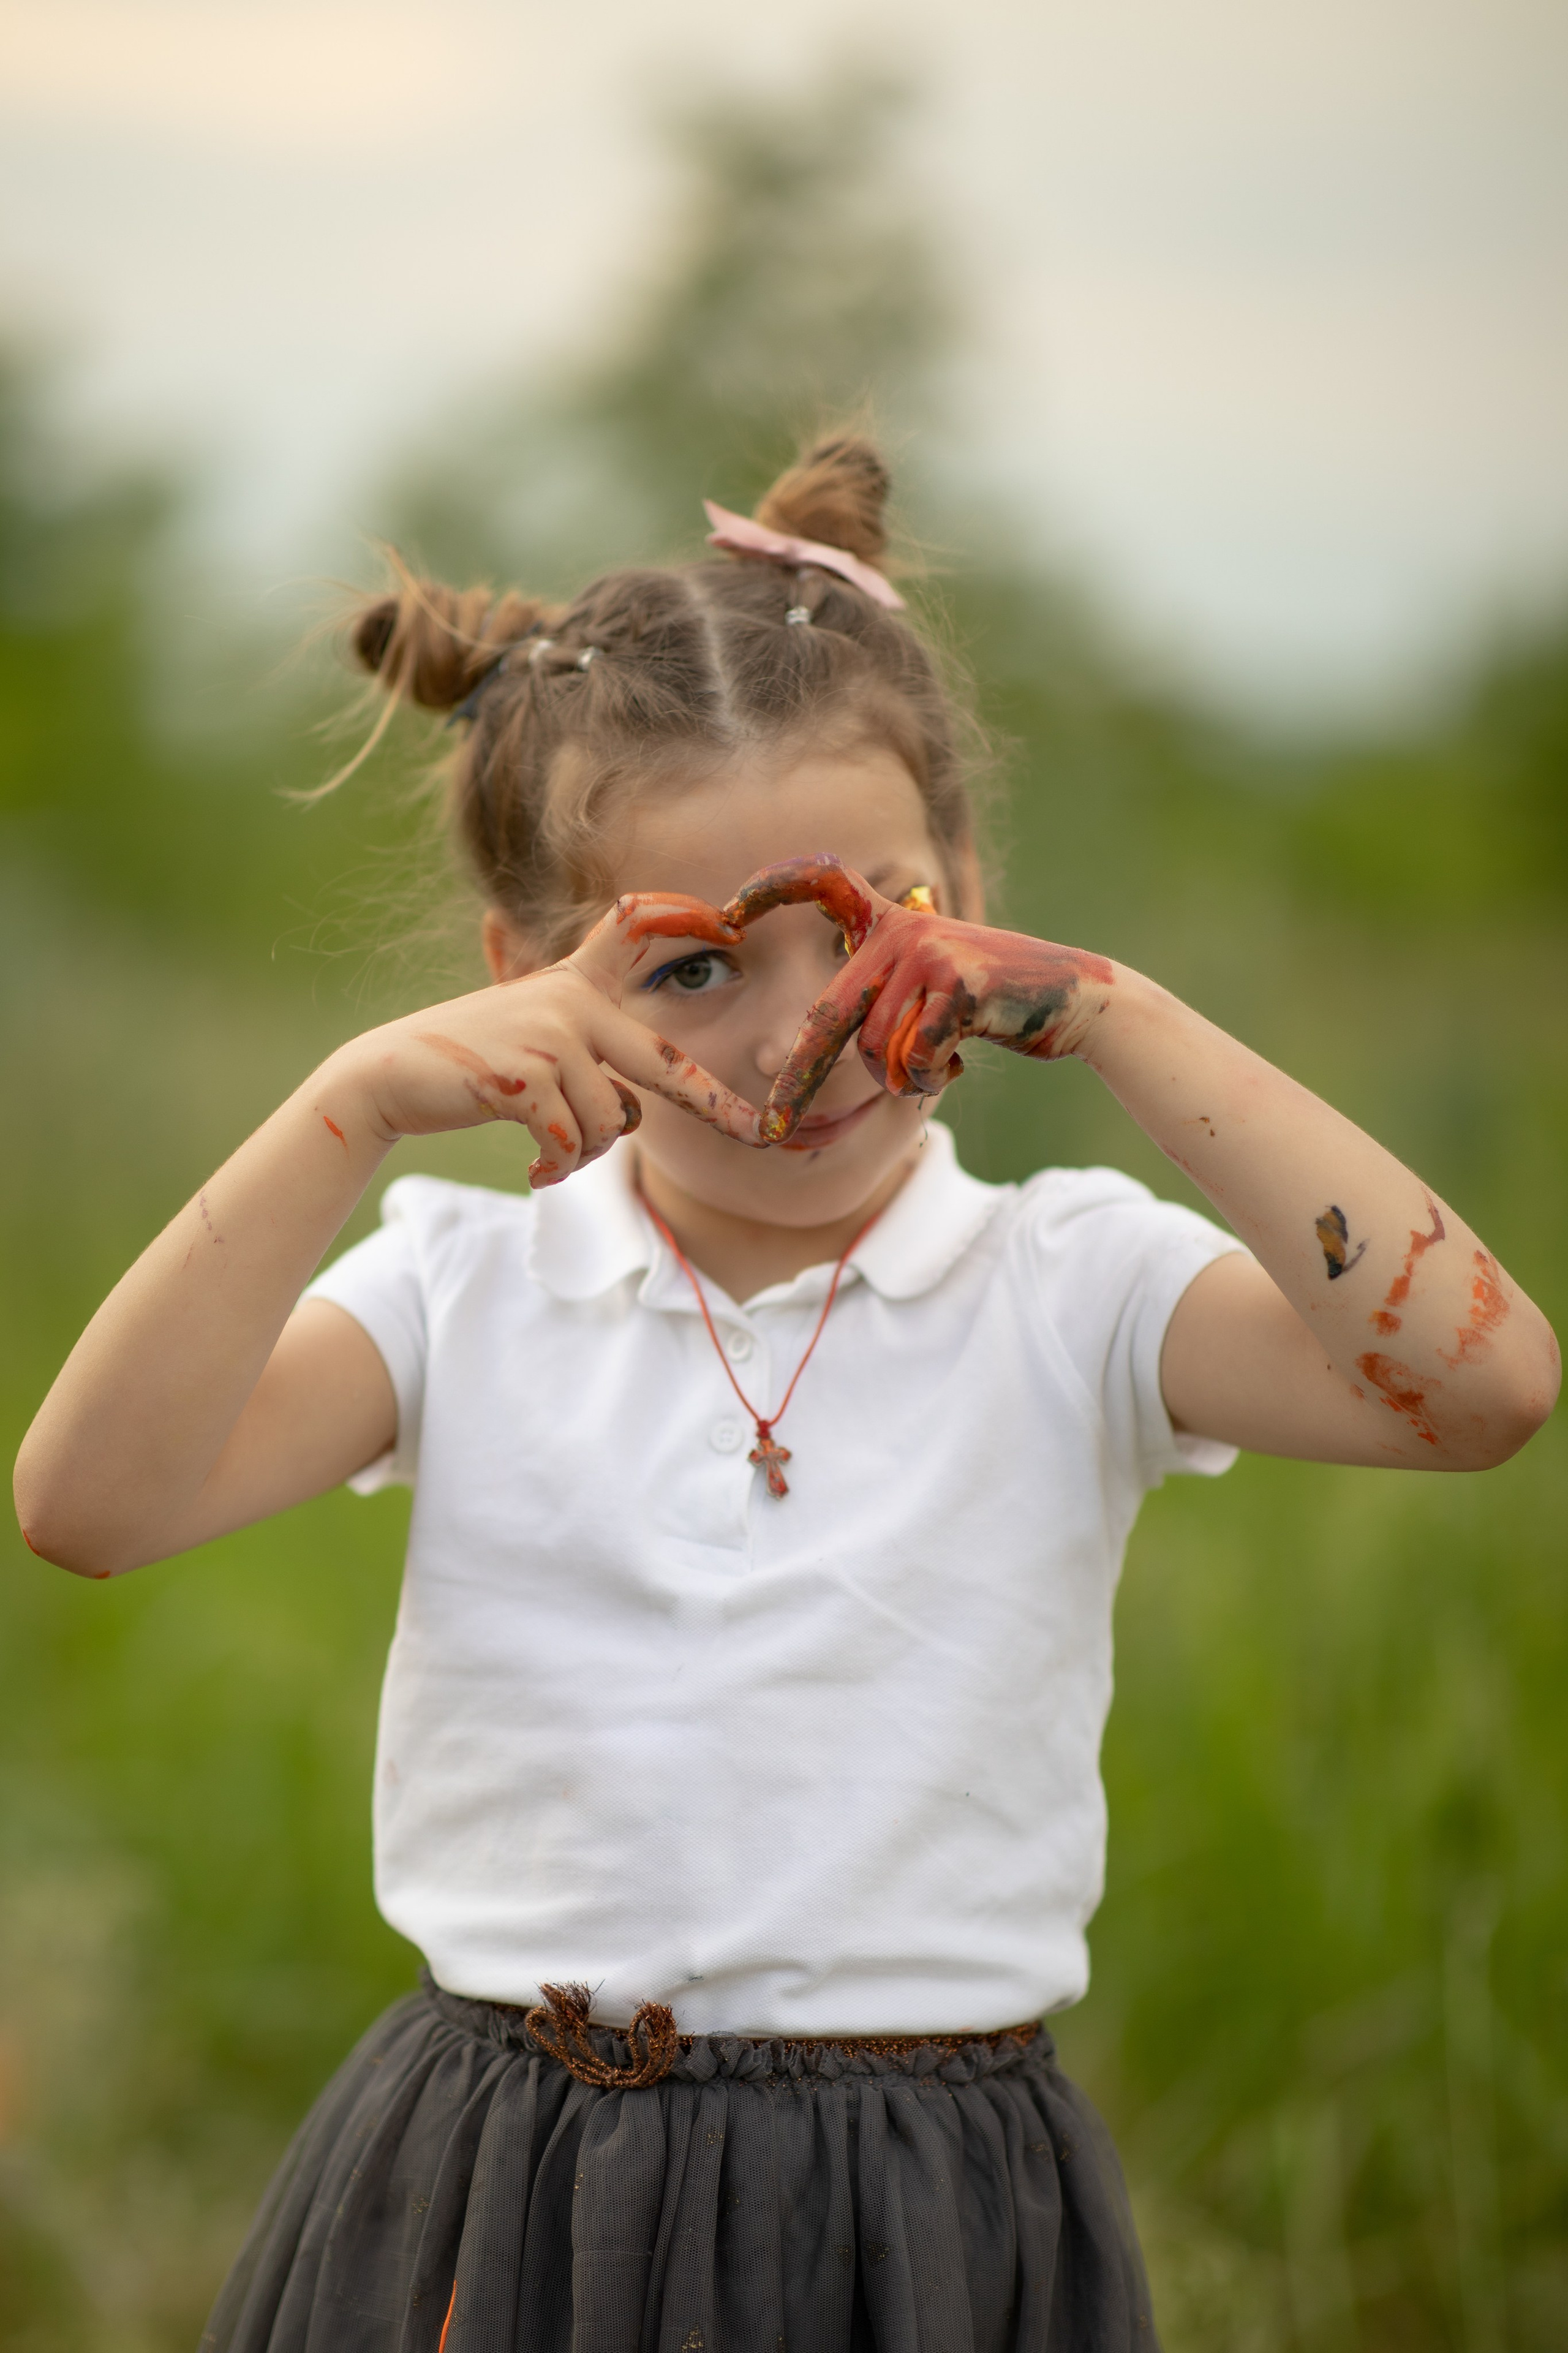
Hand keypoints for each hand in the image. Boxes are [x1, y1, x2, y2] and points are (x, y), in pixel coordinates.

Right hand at [341, 892, 762, 1183]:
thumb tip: (632, 1115)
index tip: (729, 920)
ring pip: (610, 1124)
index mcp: (575, 984)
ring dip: (586, 1154)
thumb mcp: (533, 1039)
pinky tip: (534, 1168)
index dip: (680, 917)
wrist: (387, 1076)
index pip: (632, 931)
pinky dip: (558, 1167)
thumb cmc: (470, 1066)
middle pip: (662, 1065)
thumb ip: (587, 1058)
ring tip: (550, 1154)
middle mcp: (570, 1001)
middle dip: (714, 1106)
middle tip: (755, 1134)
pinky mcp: (523, 1077)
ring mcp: (549, 1037)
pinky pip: (572, 1142)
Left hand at [719, 855, 1114, 1143]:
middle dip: (799, 1082)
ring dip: (900, 1077)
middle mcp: (901, 929)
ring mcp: (929, 952)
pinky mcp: (958, 984)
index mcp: (887, 922)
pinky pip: (913, 1057)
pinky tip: (960, 1057)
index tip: (727, 910)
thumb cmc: (990, 1003)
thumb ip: (875, 1004)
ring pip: (874, 1048)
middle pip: (828, 1018)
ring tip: (937, 1061)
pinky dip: (928, 1076)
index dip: (773, 886)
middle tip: (773, 1127)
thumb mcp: (924, 992)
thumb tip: (801, 1053)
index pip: (823, 881)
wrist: (1071, 998)